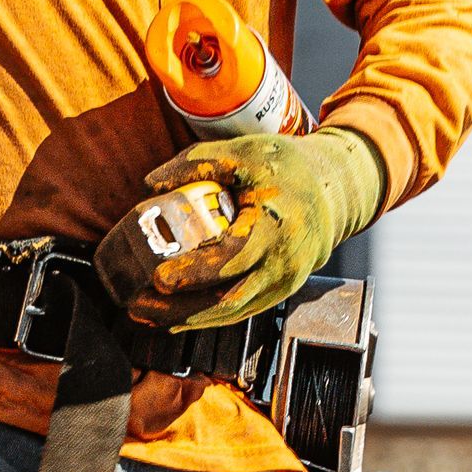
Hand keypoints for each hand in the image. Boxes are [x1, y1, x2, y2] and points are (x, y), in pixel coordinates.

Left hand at [129, 127, 387, 333]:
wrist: (334, 190)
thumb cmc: (288, 167)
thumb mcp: (245, 152)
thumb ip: (197, 163)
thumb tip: (151, 184)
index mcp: (275, 227)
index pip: (231, 259)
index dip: (194, 273)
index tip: (158, 277)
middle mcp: (283, 264)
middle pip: (228, 300)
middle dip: (179, 309)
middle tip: (138, 304)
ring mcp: (284, 283)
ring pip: (232, 313)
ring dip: (187, 319)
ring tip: (145, 313)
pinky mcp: (280, 291)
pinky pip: (241, 311)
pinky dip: (207, 317)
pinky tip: (175, 316)